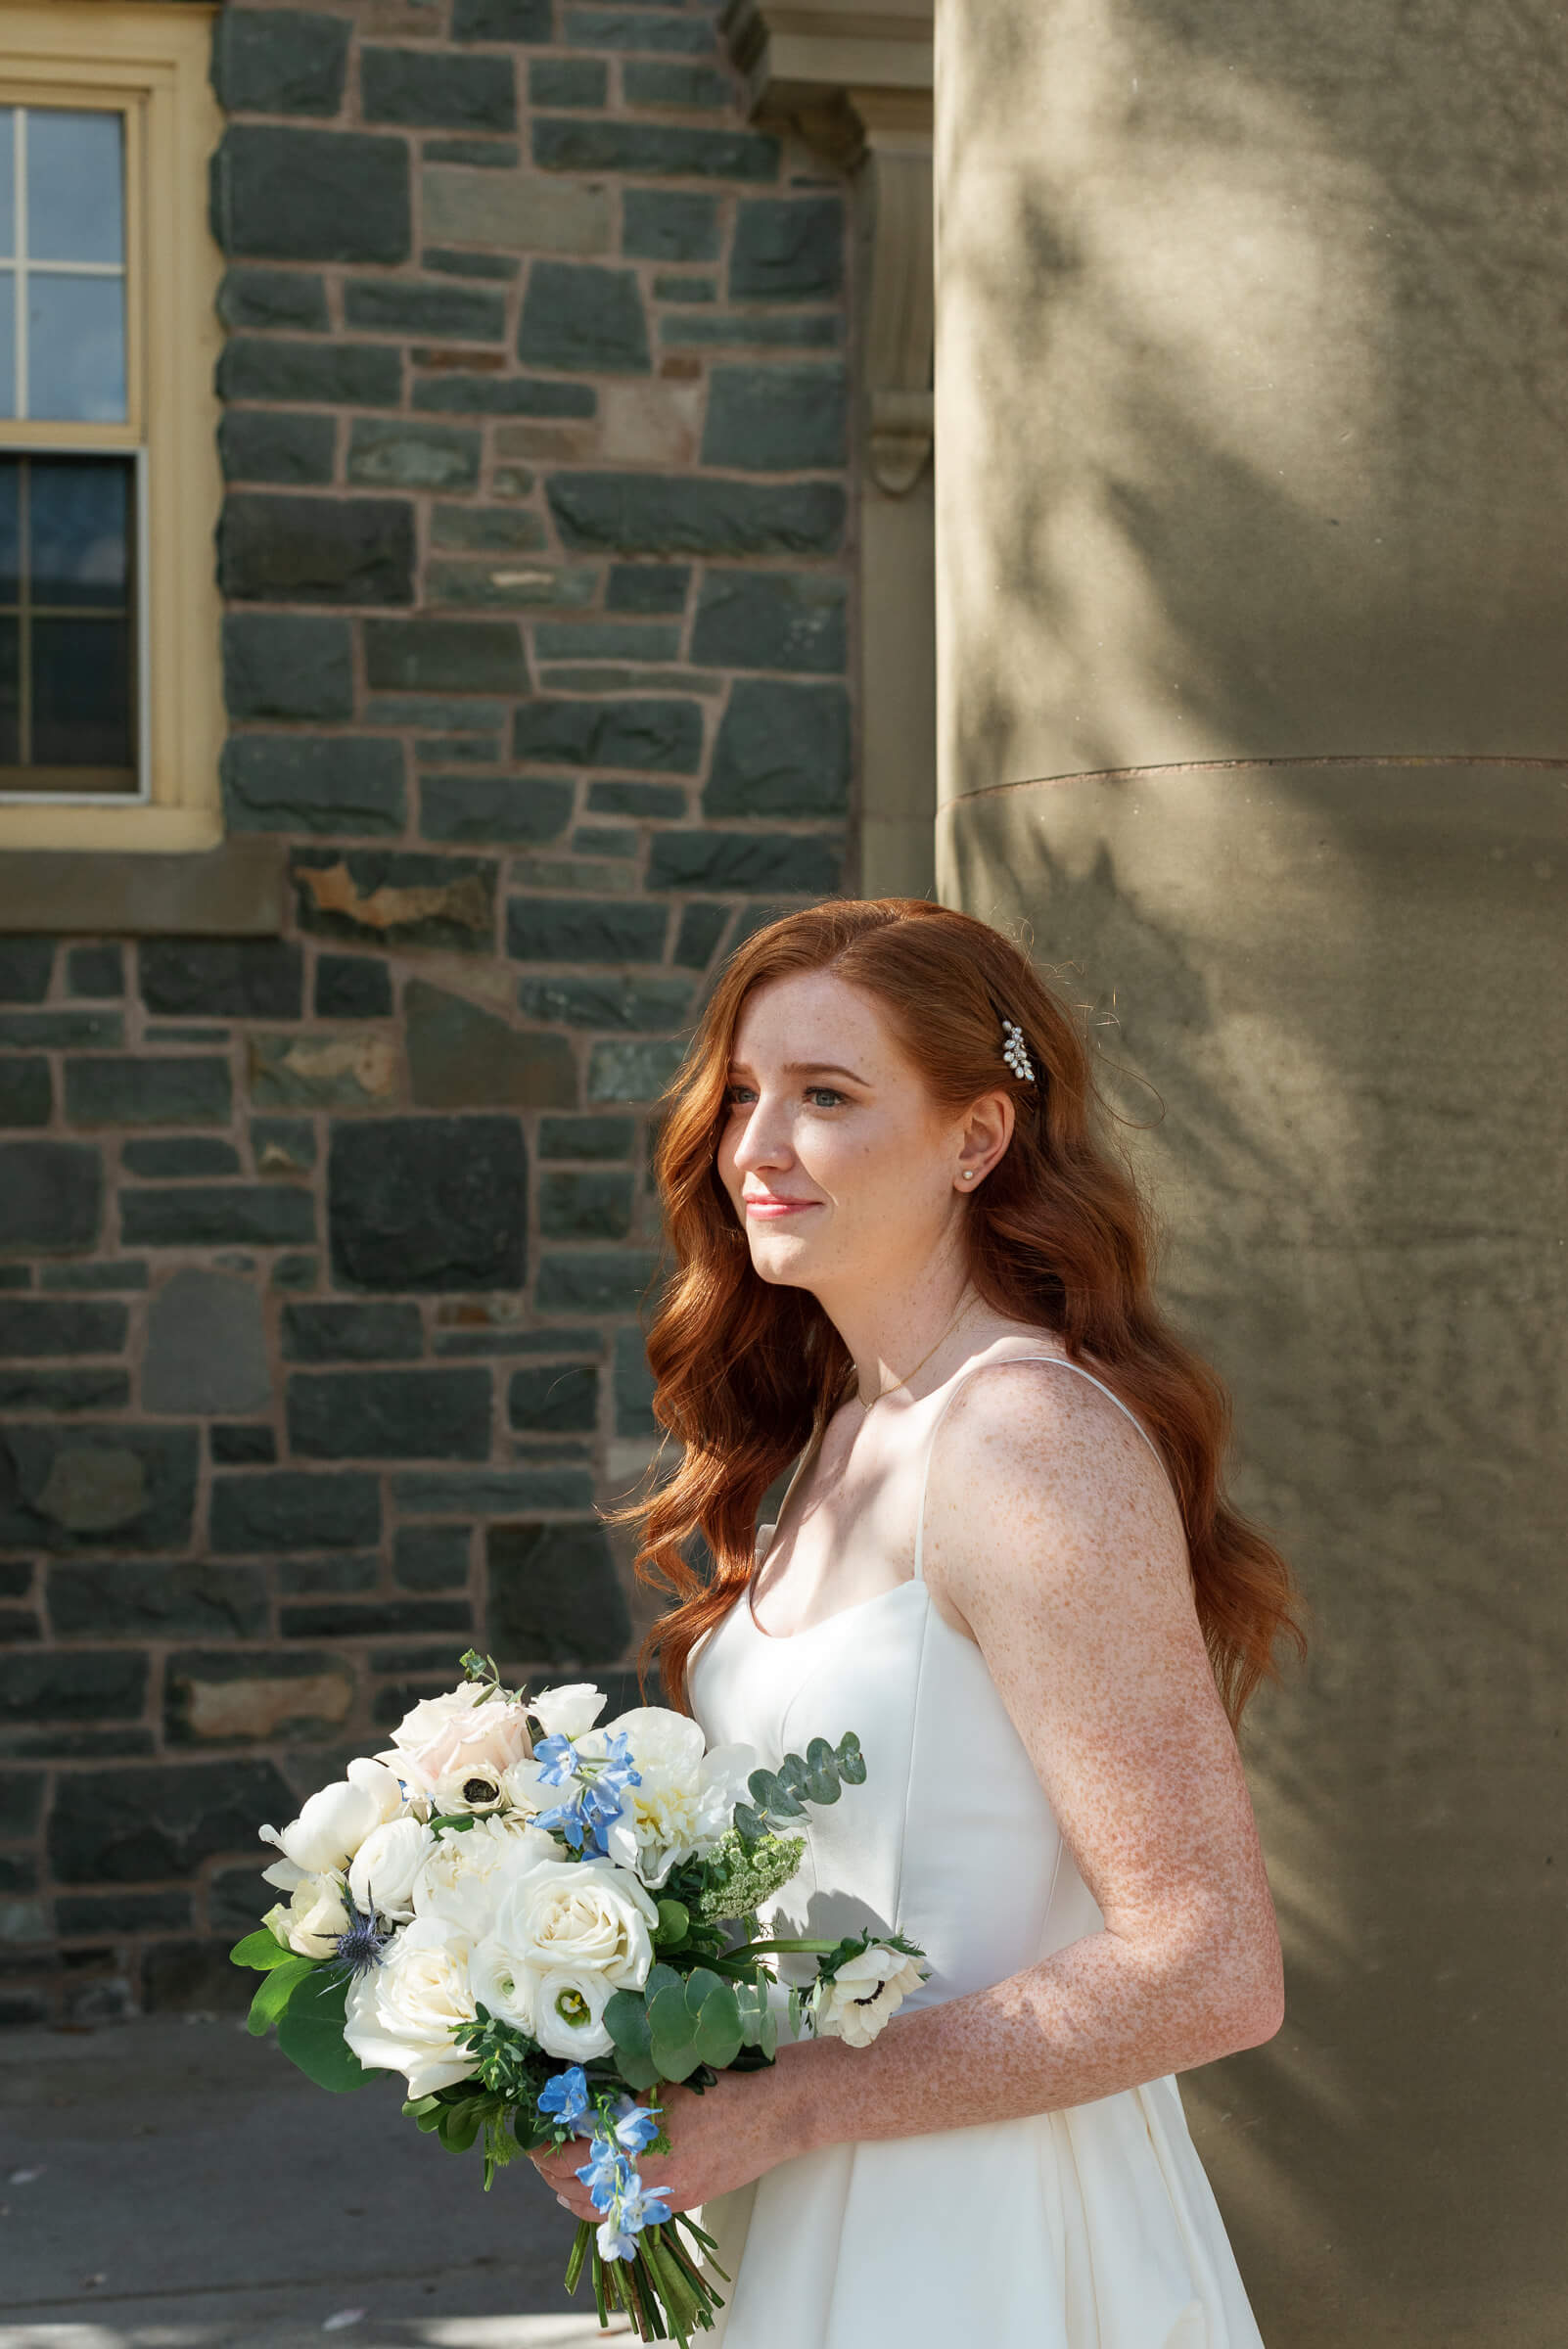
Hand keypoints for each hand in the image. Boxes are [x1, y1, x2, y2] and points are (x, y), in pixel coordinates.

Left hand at [530, 2056, 804, 2222]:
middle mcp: (648, 2179)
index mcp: (638, 2144)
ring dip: (574, 2195)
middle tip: (538, 2153)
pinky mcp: (683, 2201)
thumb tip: (577, 2094)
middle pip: (578, 2192)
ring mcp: (666, 2196)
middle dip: (551, 2174)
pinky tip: (600, 2189)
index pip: (569, 2159)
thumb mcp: (663, 2077)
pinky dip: (606, 2204)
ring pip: (602, 2211)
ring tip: (559, 2178)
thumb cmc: (722, 2083)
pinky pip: (631, 2212)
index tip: (530, 2134)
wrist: (776, 2111)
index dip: (542, 2150)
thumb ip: (621, 2092)